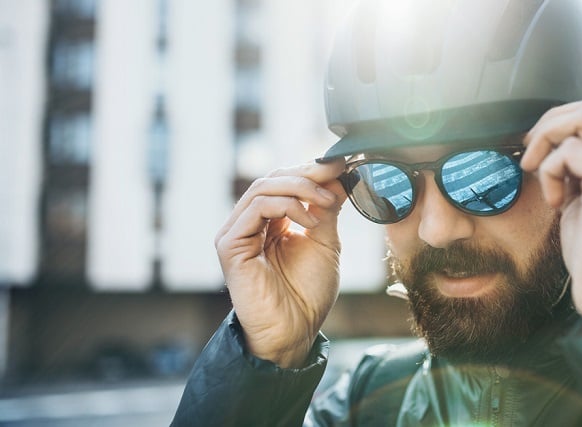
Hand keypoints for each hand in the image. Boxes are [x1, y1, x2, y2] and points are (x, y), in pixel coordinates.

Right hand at [214, 160, 345, 366]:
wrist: (295, 331)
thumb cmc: (307, 294)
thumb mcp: (325, 242)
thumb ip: (326, 209)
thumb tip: (338, 176)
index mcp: (269, 222)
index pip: (284, 182)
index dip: (311, 170)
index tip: (341, 165)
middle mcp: (249, 224)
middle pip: (272, 178)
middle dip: (307, 173)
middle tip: (335, 174)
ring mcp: (236, 233)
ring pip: (263, 187)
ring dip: (300, 188)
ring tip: (326, 201)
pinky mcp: (231, 245)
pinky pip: (257, 208)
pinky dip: (287, 206)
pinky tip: (309, 221)